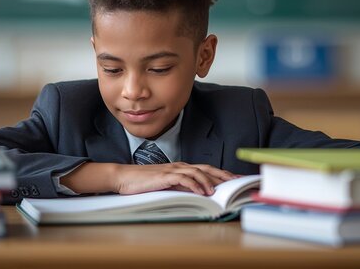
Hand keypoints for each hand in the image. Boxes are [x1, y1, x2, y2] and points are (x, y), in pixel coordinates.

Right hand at [113, 162, 237, 195]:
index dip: (221, 173)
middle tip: (235, 183)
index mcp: (181, 167)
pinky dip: (194, 185)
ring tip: (217, 191)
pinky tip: (200, 192)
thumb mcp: (166, 185)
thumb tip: (197, 194)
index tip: (234, 179)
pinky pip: (183, 179)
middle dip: (222, 175)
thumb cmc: (143, 182)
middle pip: (206, 168)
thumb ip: (180, 187)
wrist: (124, 177)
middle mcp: (179, 166)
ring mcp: (172, 170)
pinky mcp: (164, 176)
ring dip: (208, 181)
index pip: (205, 168)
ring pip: (196, 172)